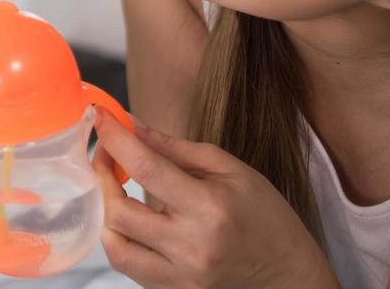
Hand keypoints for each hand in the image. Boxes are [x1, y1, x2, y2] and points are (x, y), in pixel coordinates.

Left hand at [90, 109, 338, 288]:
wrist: (290, 275)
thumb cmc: (266, 217)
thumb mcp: (231, 170)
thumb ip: (175, 149)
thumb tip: (133, 126)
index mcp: (209, 208)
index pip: (147, 168)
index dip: (116, 139)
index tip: (99, 117)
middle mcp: (191, 247)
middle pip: (119, 213)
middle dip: (101, 175)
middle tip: (106, 153)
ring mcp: (182, 277)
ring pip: (116, 247)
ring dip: (105, 213)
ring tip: (113, 189)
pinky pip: (130, 268)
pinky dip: (121, 240)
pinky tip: (130, 220)